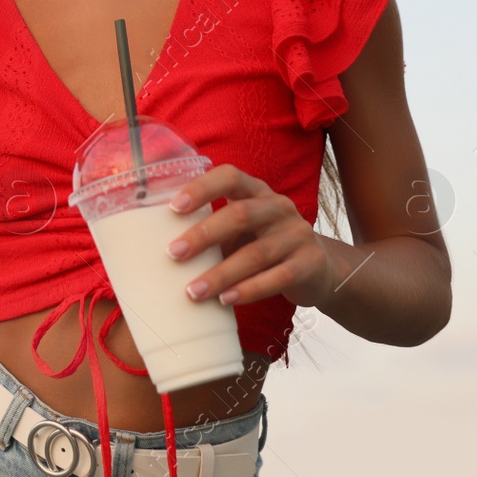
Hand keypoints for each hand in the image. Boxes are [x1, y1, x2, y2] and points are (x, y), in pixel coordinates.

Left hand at [163, 165, 334, 309]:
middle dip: (203, 235)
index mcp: (256, 191)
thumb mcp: (241, 230)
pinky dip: (249, 290)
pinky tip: (226, 300)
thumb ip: (212, 231)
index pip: (230, 176)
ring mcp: (298, 234)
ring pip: (256, 253)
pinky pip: (277, 277)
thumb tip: (158, 249)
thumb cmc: (263, 245)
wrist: (319, 268)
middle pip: (240, 215)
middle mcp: (278, 207)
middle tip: (173, 254)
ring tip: (192, 291)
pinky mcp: (310, 263)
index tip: (173, 207)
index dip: (201, 188)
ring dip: (220, 274)